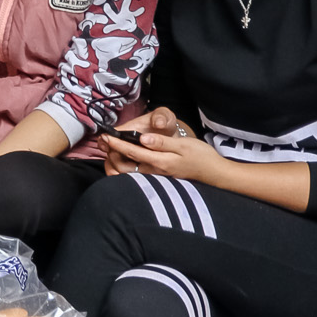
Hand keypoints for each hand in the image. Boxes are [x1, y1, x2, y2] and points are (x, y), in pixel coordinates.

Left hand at [100, 106, 216, 181]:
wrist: (212, 173)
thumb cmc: (200, 156)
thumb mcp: (183, 144)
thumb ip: (162, 142)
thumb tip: (143, 139)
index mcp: (160, 161)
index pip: (132, 152)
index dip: (117, 143)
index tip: (106, 136)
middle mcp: (154, 172)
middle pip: (123, 166)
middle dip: (111, 154)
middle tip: (104, 142)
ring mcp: (154, 178)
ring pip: (126, 174)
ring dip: (114, 163)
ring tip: (109, 150)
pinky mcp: (156, 180)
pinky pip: (132, 177)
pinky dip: (122, 169)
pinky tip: (120, 160)